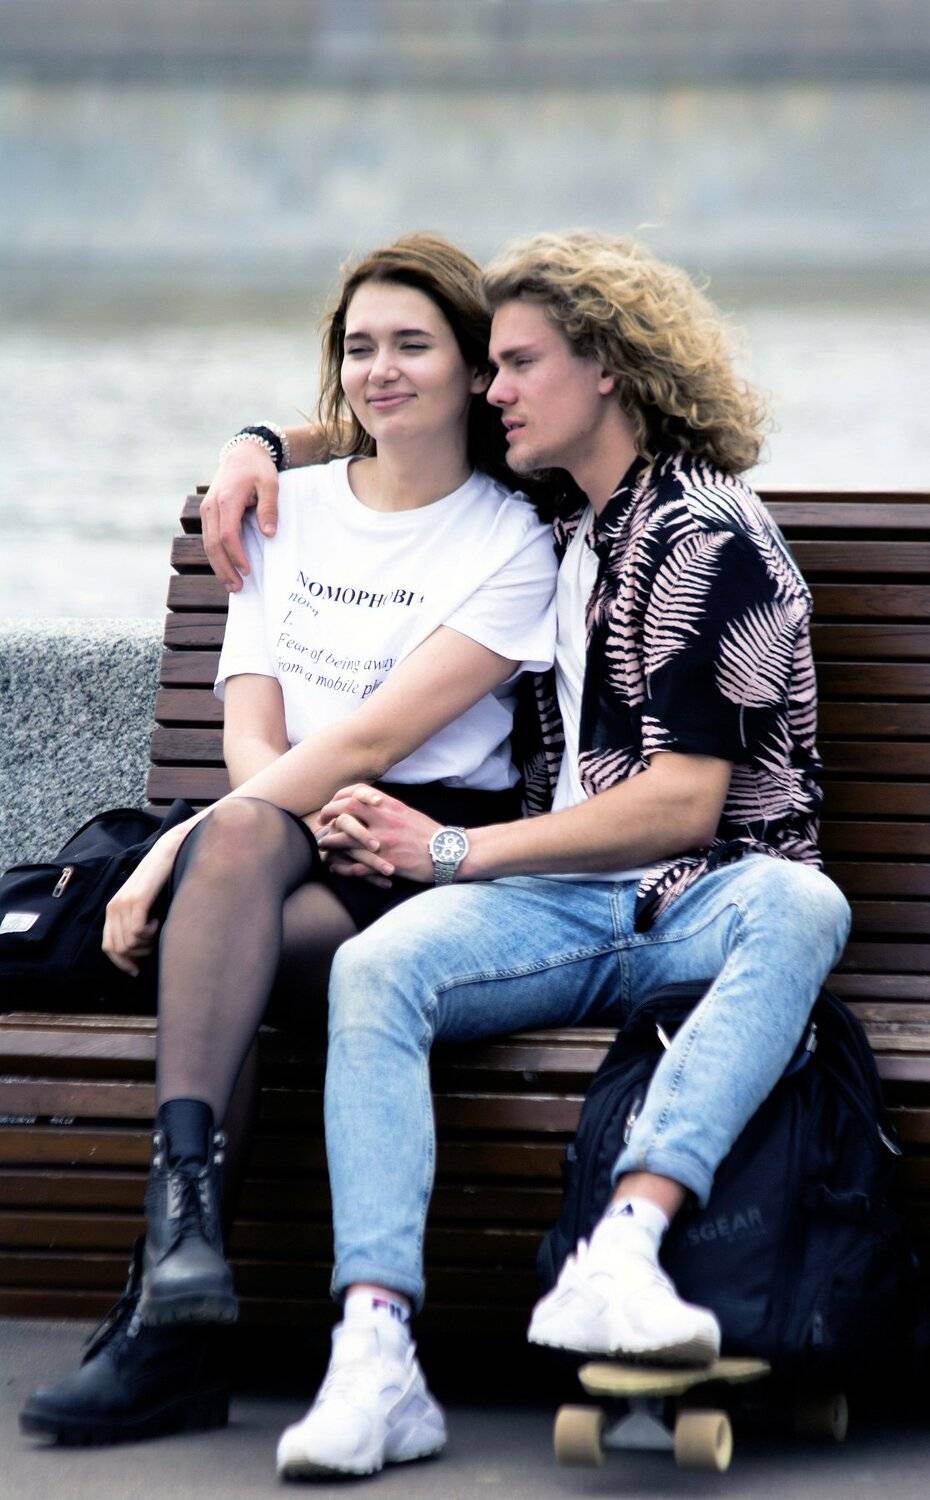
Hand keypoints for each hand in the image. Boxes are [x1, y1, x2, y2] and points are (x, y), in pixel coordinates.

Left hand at [101, 833, 182, 975]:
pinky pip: (137, 932)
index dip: (122, 963)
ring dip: (147, 943)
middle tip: (154, 942)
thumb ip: (135, 922)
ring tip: (157, 927)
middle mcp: (113, 907)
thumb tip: (136, 953)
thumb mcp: (143, 904)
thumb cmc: (162, 881)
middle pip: (119, 949)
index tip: (138, 970)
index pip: (108, 947)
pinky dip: (150, 933)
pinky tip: (158, 920)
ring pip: (129, 943)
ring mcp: (123, 903)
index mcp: (112, 910)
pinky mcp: (136, 900)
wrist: (169, 852)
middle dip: (139, 954)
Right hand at [201, 440, 279, 590]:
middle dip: (225, 568)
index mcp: (226, 499)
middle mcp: (211, 506)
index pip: (227, 535)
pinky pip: (208, 539)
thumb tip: (269, 534)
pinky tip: (225, 569)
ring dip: (218, 566)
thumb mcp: (270, 484)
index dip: (236, 555)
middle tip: (238, 588)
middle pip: (213, 544)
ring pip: (207, 544)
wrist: (242, 452)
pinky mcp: (207, 513)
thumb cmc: (258, 469)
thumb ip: (269, 509)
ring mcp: (206, 510)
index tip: (248, 570)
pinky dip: (216, 556)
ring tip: (231, 585)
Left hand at [317, 785, 440, 885]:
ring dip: (330, 843)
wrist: (448, 852)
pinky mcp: (386, 863)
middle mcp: (385, 820)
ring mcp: (384, 842)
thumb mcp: (406, 812)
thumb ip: (386, 808)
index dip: (338, 798)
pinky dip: (343, 868)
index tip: (332, 805)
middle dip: (328, 815)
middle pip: (345, 811)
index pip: (356, 792)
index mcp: (390, 806)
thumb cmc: (427, 833)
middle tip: (321, 823)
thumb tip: (367, 805)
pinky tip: (336, 868)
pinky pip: (356, 866)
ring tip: (324, 846)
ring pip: (345, 839)